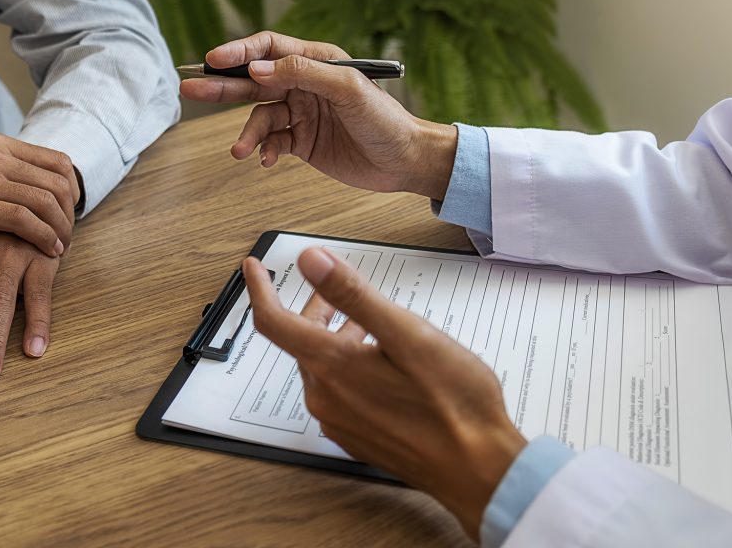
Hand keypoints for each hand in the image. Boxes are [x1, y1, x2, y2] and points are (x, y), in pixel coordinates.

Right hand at [0, 133, 80, 258]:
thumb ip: (8, 177)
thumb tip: (52, 192)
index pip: (58, 162)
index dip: (73, 193)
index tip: (69, 218)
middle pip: (56, 182)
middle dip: (69, 215)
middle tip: (68, 239)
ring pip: (43, 200)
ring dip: (60, 229)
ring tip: (61, 248)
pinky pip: (21, 218)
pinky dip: (42, 237)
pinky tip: (48, 251)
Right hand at [180, 31, 457, 199]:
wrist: (405, 162)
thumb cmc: (386, 121)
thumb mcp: (349, 90)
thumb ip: (304, 74)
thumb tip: (259, 71)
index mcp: (317, 62)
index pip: (269, 49)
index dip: (240, 52)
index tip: (215, 60)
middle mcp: (305, 85)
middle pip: (254, 81)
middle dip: (223, 86)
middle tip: (192, 88)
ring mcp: (302, 113)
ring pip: (260, 116)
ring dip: (247, 133)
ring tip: (239, 151)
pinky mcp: (302, 142)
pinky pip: (272, 142)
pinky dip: (265, 151)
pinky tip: (267, 160)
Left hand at [242, 247, 526, 539]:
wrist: (478, 470)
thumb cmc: (453, 403)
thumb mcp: (406, 334)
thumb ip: (353, 294)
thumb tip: (310, 260)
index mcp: (331, 367)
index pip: (273, 321)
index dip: (260, 289)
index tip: (254, 266)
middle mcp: (325, 397)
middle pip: (301, 342)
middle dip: (315, 309)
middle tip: (336, 288)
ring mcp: (338, 422)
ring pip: (321, 367)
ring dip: (336, 338)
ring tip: (368, 323)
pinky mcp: (356, 437)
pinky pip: (337, 392)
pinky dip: (348, 367)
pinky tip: (381, 363)